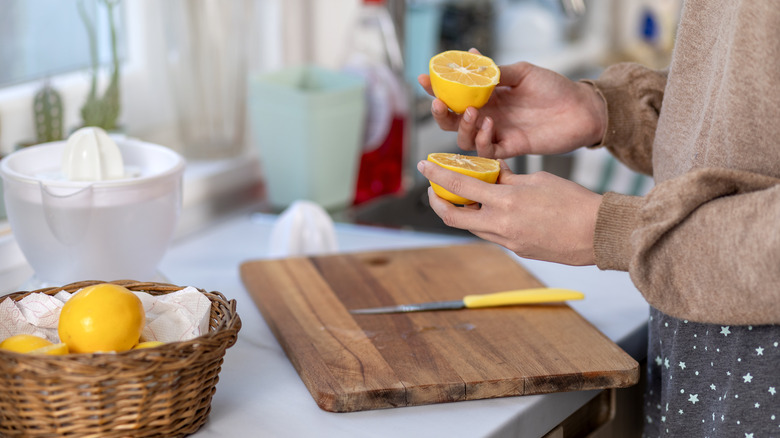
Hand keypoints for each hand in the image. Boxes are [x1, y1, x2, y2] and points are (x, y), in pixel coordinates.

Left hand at [417, 159, 601, 265]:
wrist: (597, 234)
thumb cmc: (574, 201)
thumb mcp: (537, 180)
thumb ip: (508, 179)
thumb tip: (490, 173)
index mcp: (506, 202)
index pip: (459, 186)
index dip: (437, 175)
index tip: (424, 166)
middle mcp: (501, 225)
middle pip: (453, 216)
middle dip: (438, 201)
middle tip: (434, 187)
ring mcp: (507, 241)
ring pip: (471, 226)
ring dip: (461, 211)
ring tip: (462, 195)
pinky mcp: (516, 250)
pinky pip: (490, 233)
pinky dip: (483, 219)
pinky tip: (490, 207)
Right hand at [418, 55, 605, 158]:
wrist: (581, 109)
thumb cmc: (555, 88)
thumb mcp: (523, 73)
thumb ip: (498, 72)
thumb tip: (475, 61)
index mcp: (488, 96)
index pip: (455, 94)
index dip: (437, 87)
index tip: (424, 78)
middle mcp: (488, 116)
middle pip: (451, 121)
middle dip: (440, 113)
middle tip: (439, 103)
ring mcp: (497, 133)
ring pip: (464, 139)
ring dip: (462, 127)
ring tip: (473, 112)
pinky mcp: (510, 148)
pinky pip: (486, 150)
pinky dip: (482, 140)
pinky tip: (490, 126)